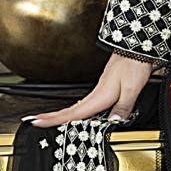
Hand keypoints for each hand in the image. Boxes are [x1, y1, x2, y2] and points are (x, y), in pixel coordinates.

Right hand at [24, 53, 154, 127]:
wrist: (136, 48)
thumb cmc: (134, 64)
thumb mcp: (132, 88)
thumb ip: (123, 107)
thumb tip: (114, 122)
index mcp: (100, 95)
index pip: (74, 112)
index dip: (55, 119)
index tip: (37, 122)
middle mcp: (97, 94)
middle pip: (70, 110)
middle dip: (51, 116)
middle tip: (34, 121)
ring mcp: (99, 91)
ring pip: (76, 107)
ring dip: (61, 113)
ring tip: (48, 120)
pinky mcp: (105, 89)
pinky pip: (86, 103)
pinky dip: (75, 110)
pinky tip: (76, 114)